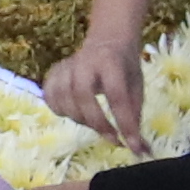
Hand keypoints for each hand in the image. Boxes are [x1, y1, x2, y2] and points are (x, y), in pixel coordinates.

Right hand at [46, 21, 151, 149]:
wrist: (107, 40)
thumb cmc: (125, 68)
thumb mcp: (137, 86)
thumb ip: (135, 116)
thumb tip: (140, 149)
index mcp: (110, 62)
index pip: (116, 95)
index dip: (124, 123)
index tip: (133, 146)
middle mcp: (84, 62)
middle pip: (82, 95)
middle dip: (97, 122)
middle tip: (113, 139)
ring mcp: (65, 66)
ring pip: (62, 98)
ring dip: (80, 119)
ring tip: (96, 125)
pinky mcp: (53, 73)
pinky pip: (49, 97)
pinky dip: (60, 110)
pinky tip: (75, 113)